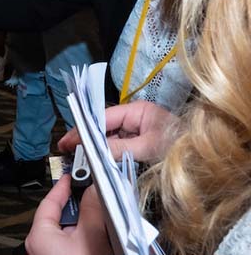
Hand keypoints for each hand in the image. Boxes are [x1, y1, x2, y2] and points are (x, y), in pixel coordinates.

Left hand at [25, 176, 112, 254]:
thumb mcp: (91, 237)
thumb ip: (92, 210)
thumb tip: (94, 189)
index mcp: (39, 236)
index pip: (49, 201)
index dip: (64, 185)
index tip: (72, 175)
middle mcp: (41, 245)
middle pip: (61, 215)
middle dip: (79, 204)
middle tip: (93, 193)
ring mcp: (51, 253)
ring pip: (70, 230)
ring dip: (86, 222)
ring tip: (102, 217)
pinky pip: (74, 243)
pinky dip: (86, 237)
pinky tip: (100, 237)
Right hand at [58, 100, 177, 161]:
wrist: (207, 164)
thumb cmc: (182, 148)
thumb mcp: (149, 148)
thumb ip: (119, 147)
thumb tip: (94, 149)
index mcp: (138, 111)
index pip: (103, 117)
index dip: (83, 130)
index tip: (67, 141)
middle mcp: (137, 119)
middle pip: (104, 127)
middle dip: (86, 139)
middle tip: (66, 151)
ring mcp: (140, 132)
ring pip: (110, 139)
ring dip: (96, 149)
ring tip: (78, 159)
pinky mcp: (143, 146)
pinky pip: (120, 148)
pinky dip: (108, 156)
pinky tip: (97, 163)